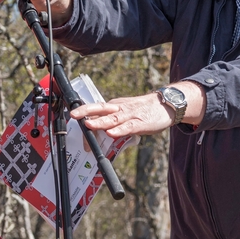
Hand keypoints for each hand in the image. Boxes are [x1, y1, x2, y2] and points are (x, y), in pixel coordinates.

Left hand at [71, 83, 206, 135]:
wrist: (167, 104)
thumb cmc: (145, 110)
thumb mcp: (126, 112)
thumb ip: (113, 120)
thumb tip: (99, 130)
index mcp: (114, 106)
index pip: (96, 110)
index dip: (83, 114)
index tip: (72, 119)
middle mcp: (120, 109)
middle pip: (100, 109)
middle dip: (85, 111)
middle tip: (73, 115)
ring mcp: (130, 115)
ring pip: (112, 118)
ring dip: (99, 122)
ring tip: (88, 125)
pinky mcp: (141, 123)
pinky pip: (128, 127)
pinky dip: (119, 130)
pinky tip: (111, 133)